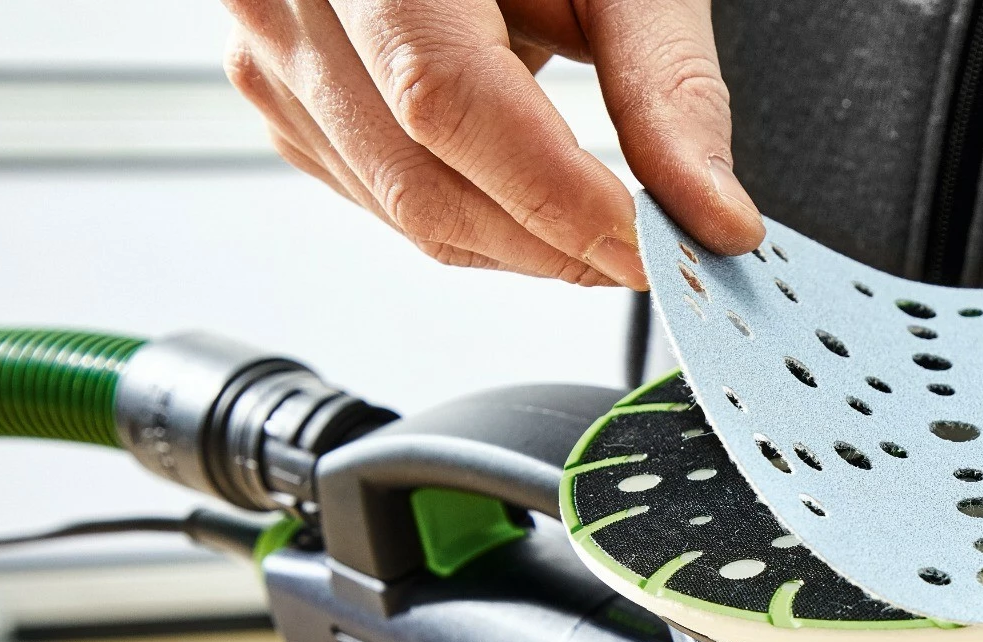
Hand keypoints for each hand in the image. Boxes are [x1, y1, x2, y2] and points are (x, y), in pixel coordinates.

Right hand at [222, 0, 764, 283]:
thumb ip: (667, 87)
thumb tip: (713, 216)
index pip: (445, 98)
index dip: (554, 196)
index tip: (650, 245)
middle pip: (419, 179)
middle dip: (549, 243)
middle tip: (645, 250)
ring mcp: (270, 49)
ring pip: (400, 208)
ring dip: (517, 242)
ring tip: (595, 213)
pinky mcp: (280, 95)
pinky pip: (377, 199)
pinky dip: (467, 217)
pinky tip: (519, 182)